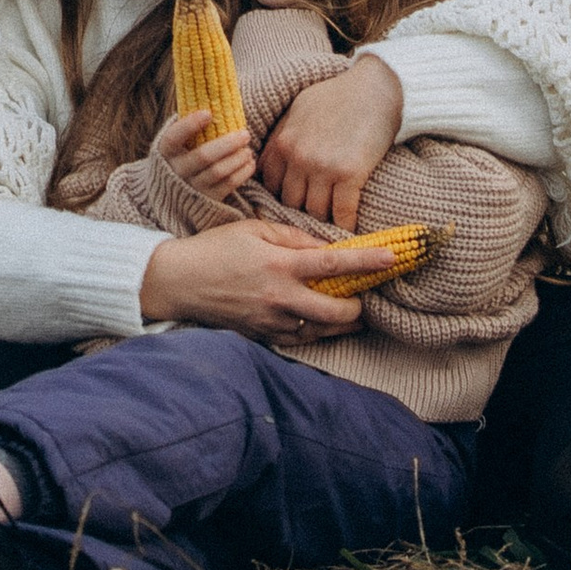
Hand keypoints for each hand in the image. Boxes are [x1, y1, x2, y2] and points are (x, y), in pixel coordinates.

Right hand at [139, 215, 397, 335]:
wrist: (178, 281)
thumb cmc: (216, 248)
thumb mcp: (255, 229)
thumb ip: (294, 237)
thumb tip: (326, 247)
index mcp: (280, 264)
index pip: (335, 263)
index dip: (367, 262)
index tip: (392, 260)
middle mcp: (279, 297)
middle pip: (336, 312)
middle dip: (359, 308)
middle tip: (366, 298)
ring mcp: (270, 321)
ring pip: (320, 332)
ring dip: (342, 325)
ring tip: (353, 315)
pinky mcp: (261, 336)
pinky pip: (299, 340)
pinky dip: (315, 333)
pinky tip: (321, 324)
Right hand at [153, 106, 255, 200]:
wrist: (171, 193)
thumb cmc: (182, 154)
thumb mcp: (179, 141)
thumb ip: (190, 122)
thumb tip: (214, 93)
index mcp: (166, 151)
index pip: (174, 137)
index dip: (190, 124)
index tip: (209, 112)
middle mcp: (176, 171)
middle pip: (204, 156)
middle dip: (227, 144)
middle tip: (245, 133)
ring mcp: (190, 189)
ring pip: (218, 172)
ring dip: (237, 158)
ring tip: (248, 148)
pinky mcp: (206, 201)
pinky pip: (227, 186)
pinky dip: (242, 173)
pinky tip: (249, 162)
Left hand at [257, 53, 402, 231]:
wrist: (375, 88)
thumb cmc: (338, 95)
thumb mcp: (298, 109)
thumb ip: (282, 136)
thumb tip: (266, 160)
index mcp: (283, 142)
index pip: (271, 184)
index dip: (282, 194)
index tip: (296, 199)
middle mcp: (298, 157)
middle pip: (291, 202)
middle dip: (301, 209)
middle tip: (315, 213)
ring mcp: (323, 167)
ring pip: (315, 211)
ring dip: (324, 218)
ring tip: (332, 221)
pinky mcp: (350, 174)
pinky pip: (342, 212)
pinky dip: (345, 224)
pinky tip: (350, 226)